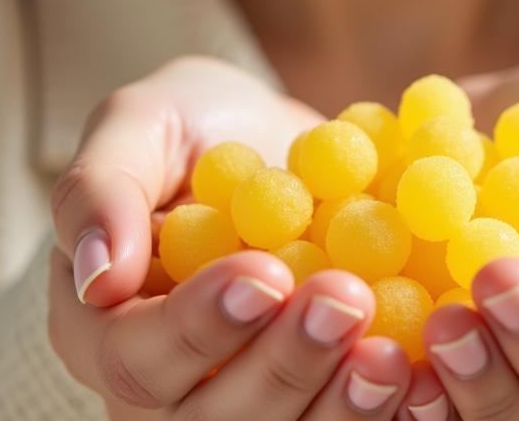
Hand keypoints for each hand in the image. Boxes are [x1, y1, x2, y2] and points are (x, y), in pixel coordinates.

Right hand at [48, 56, 412, 417]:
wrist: (265, 140)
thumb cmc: (188, 126)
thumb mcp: (138, 125)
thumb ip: (101, 187)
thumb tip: (95, 275)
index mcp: (106, 328)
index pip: (138, 355)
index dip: (200, 326)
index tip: (265, 273)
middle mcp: (168, 388)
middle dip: (283, 367)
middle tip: (347, 300)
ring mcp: (239, 398)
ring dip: (337, 409)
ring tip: (392, 356)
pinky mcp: (308, 394)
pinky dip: (380, 410)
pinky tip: (422, 377)